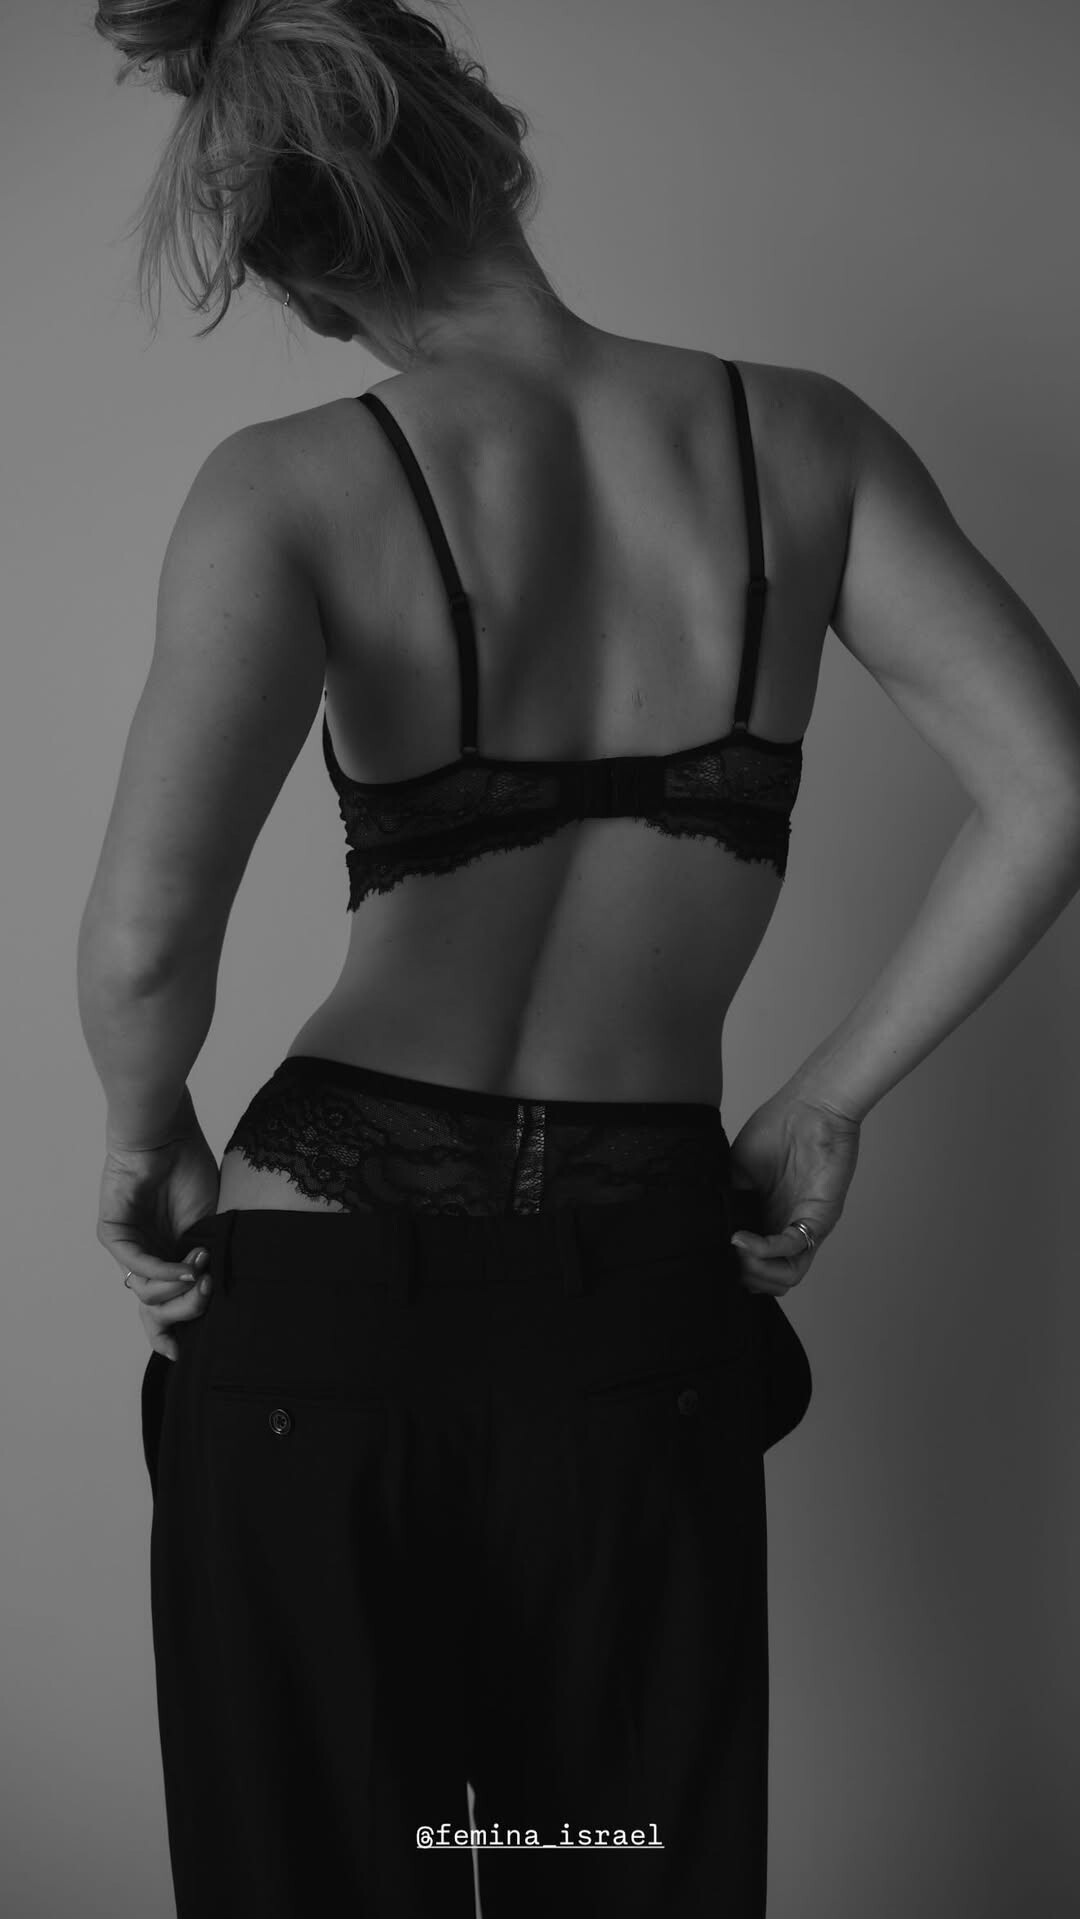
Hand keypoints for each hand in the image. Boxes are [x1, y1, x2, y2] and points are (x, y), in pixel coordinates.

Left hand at [97, 1111, 220, 1361]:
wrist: (169, 1133)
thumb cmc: (191, 1171)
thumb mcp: (210, 1226)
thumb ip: (208, 1262)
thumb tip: (213, 1298)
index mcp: (168, 1259)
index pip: (166, 1308)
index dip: (175, 1334)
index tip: (189, 1354)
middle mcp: (146, 1258)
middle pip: (156, 1309)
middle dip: (187, 1310)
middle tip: (210, 1295)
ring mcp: (128, 1247)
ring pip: (147, 1293)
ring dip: (178, 1288)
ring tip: (203, 1271)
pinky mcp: (112, 1232)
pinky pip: (136, 1265)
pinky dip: (162, 1271)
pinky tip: (187, 1267)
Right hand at [726, 1092, 860, 1296]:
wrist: (809, 1107)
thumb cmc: (777, 1129)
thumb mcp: (736, 1169)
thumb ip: (725, 1199)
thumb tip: (704, 1227)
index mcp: (766, 1220)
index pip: (751, 1265)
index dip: (730, 1267)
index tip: (708, 1252)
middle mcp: (785, 1230)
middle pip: (767, 1281)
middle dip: (739, 1276)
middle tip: (721, 1254)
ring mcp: (803, 1228)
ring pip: (786, 1277)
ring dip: (754, 1272)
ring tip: (733, 1250)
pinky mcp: (818, 1218)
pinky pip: (793, 1248)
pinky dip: (764, 1250)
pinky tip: (741, 1238)